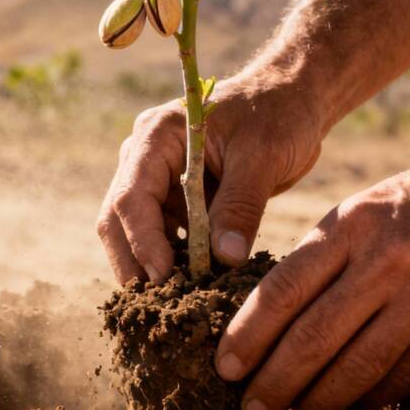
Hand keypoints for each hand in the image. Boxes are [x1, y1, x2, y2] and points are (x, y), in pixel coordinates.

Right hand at [97, 72, 324, 284]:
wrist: (291, 103)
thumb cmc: (277, 116)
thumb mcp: (263, 157)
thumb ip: (241, 206)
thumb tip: (223, 260)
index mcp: (157, 136)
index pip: (133, 196)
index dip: (143, 240)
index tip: (165, 276)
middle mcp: (144, 157)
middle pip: (118, 219)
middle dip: (134, 263)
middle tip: (156, 306)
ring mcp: (156, 180)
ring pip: (134, 234)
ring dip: (151, 268)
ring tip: (177, 304)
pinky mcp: (173, 200)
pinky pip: (162, 238)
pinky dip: (173, 263)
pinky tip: (194, 288)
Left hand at [213, 139, 409, 409]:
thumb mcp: (374, 203)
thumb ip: (331, 251)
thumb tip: (280, 312)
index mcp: (353, 223)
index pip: (281, 290)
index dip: (247, 335)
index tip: (225, 364)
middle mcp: (385, 260)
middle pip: (311, 338)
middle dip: (273, 382)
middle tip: (249, 407)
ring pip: (356, 367)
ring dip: (317, 402)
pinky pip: (405, 375)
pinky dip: (371, 397)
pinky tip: (350, 407)